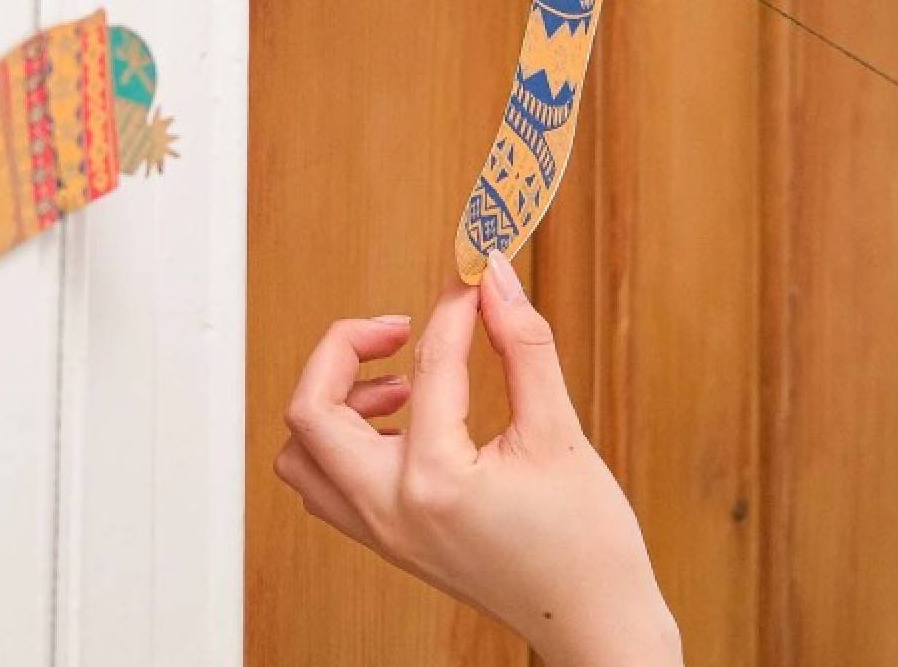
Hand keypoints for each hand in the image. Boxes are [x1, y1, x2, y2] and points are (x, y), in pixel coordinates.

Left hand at [274, 250, 681, 666]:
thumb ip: (524, 344)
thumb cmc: (585, 540)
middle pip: (310, 411)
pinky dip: (344, 439)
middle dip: (345, 348)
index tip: (474, 278)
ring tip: (399, 380)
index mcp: (435, 482)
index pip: (429, 365)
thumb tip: (494, 280)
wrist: (593, 620)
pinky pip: (327, 483)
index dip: (454, 307)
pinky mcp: (389, 540)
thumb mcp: (559, 429)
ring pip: (303, 453)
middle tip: (400, 326)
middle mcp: (390, 511)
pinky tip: (407, 419)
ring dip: (335, 399)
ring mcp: (382, 532)